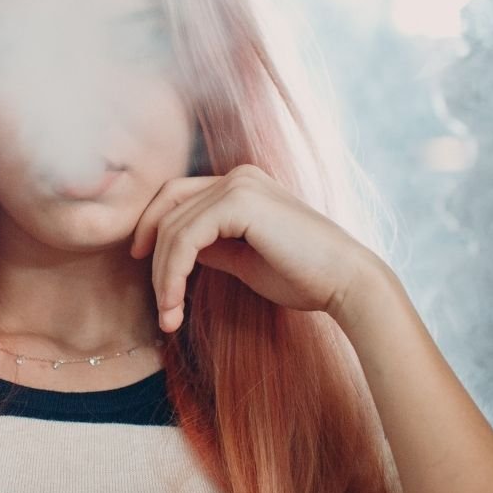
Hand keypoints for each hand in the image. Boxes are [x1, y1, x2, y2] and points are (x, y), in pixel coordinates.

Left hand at [128, 164, 387, 332]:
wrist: (346, 283)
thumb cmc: (303, 276)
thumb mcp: (244, 258)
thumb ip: (210, 246)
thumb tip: (175, 252)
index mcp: (242, 183)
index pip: (178, 197)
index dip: (153, 229)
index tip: (146, 268)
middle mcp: (238, 176)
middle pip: (168, 208)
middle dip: (154, 258)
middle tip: (160, 307)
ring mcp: (239, 184)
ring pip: (173, 227)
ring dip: (163, 277)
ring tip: (169, 316)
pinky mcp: (240, 202)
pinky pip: (186, 237)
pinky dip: (173, 274)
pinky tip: (176, 304)